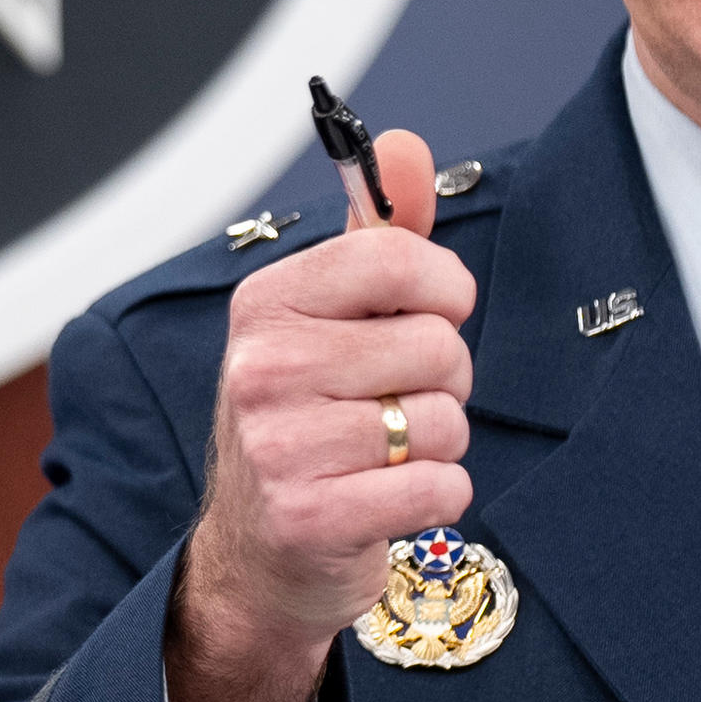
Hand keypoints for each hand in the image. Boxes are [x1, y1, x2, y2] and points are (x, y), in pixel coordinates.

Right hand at [170, 125, 476, 701]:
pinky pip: (440, 486)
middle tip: (395, 405)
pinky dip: (438, 497)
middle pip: (438, 345)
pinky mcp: (311, 518)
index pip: (399, 258)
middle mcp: (261, 367)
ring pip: (443, 420)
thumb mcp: (331, 321)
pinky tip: (393, 497)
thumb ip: (380, 235)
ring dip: (438, 445)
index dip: (444, 290)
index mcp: (267, 303)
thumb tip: (403, 145)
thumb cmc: (307, 422)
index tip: (429, 315)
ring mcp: (280, 446)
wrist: (256, 556)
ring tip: (387, 454)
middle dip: (443, 381)